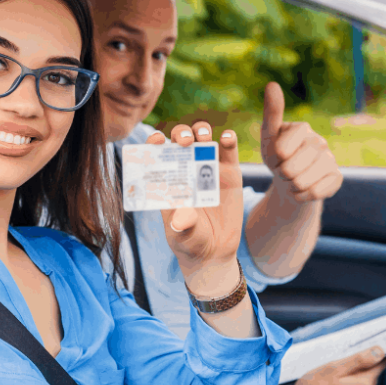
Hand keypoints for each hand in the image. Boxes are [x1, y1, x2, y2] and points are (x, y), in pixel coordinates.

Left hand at [147, 123, 242, 296]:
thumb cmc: (189, 242)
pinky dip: (228, 141)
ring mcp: (208, 169)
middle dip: (181, 134)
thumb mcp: (182, 236)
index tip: (156, 140)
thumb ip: (181, 226)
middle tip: (184, 141)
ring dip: (201, 131)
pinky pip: (229, 152)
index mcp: (168, 180)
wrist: (214, 253)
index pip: (157, 154)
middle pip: (181, 140)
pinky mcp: (230, 173)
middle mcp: (186, 169)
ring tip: (202, 137)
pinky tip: (227, 138)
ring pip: (203, 140)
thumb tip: (181, 218)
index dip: (155, 142)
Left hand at [261, 82, 342, 203]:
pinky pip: (315, 193)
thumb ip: (271, 113)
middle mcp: (320, 141)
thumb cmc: (276, 156)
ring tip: (293, 178)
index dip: (274, 158)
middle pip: (291, 168)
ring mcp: (331, 159)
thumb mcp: (268, 137)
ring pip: (302, 182)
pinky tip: (304, 188)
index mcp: (302, 128)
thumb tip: (272, 83)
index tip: (276, 154)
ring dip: (291, 186)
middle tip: (284, 169)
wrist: (290, 180)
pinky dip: (303, 195)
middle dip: (281, 174)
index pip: (282, 149)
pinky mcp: (337, 177)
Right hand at [270, 346, 385, 384]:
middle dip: (357, 365)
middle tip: (336, 362)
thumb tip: (379, 351)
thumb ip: (358, 360)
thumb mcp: (332, 369)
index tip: (364, 346)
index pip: (380, 363)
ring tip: (329, 377)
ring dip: (349, 377)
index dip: (374, 352)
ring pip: (361, 383)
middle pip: (370, 373)